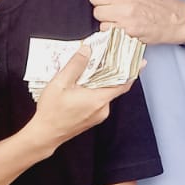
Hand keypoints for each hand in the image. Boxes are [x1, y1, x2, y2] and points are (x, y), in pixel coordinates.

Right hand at [25, 45, 141, 149]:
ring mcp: (98, 115)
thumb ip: (75, 65)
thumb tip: (87, 50)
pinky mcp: (92, 118)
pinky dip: (96, 90)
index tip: (139, 61)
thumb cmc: (51, 111)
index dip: (132, 71)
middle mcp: (103, 109)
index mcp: (98, 99)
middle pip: (113, 86)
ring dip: (101, 80)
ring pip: (105, 93)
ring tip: (92, 67)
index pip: (123, 84)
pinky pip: (99, 100)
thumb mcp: (60, 83)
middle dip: (112, 71)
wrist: (45, 135)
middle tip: (109, 56)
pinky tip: (84, 82)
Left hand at [88, 0, 184, 45]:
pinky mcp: (126, 29)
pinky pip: (104, 28)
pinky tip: (120, 25)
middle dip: (101, 2)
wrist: (175, 20)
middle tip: (112, 5)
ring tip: (117, 15)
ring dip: (104, 16)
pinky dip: (110, 28)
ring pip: (97, 14)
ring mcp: (124, 13)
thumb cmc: (158, 1)